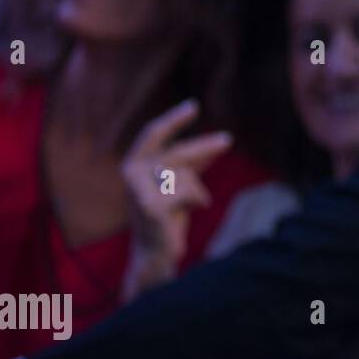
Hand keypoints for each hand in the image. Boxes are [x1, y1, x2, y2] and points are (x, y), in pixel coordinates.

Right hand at [120, 99, 230, 301]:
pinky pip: (187, 191)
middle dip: (204, 147)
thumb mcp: (180, 183)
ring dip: (196, 189)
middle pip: (177, 153)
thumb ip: (193, 163)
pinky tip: (196, 208)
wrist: (155, 252)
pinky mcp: (151, 207)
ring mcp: (138, 191)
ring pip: (184, 174)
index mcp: (134, 164)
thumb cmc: (168, 215)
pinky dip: (198, 198)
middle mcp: (130, 174)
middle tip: (228, 140)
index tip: (194, 106)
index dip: (174, 119)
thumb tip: (218, 142)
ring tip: (192, 203)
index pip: (153, 134)